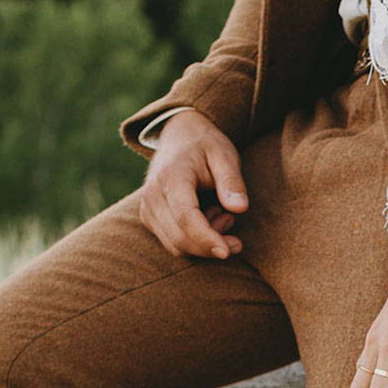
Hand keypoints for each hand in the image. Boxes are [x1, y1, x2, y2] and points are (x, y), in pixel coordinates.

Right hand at [138, 109, 248, 259]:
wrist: (179, 137)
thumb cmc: (205, 146)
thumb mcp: (225, 155)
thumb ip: (232, 181)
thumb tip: (240, 208)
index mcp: (171, 176)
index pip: (185, 217)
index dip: (206, 238)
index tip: (227, 251)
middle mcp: (153, 195)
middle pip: (180, 238)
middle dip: (211, 245)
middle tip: (234, 229)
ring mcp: (148, 208)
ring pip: (177, 245)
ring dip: (205, 242)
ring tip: (222, 214)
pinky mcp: (150, 218)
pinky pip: (174, 243)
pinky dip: (195, 240)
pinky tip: (209, 218)